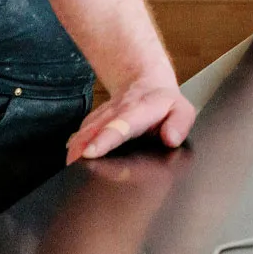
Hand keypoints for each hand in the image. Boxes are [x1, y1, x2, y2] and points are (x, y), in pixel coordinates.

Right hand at [66, 80, 194, 162]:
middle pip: (92, 132)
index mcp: (137, 112)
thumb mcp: (182, 109)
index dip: (104, 139)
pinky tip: (71, 162)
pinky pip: (78, 136)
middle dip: (81, 150)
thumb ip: (180, 123)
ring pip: (81, 134)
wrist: (144, 82)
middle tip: (73, 169)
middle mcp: (114, 114)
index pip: (118, 126)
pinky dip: (73, 149)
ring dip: (74, 152)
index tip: (91, 152)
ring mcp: (100, 118)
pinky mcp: (91, 124)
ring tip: (70, 171)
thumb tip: (170, 139)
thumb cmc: (164, 102)